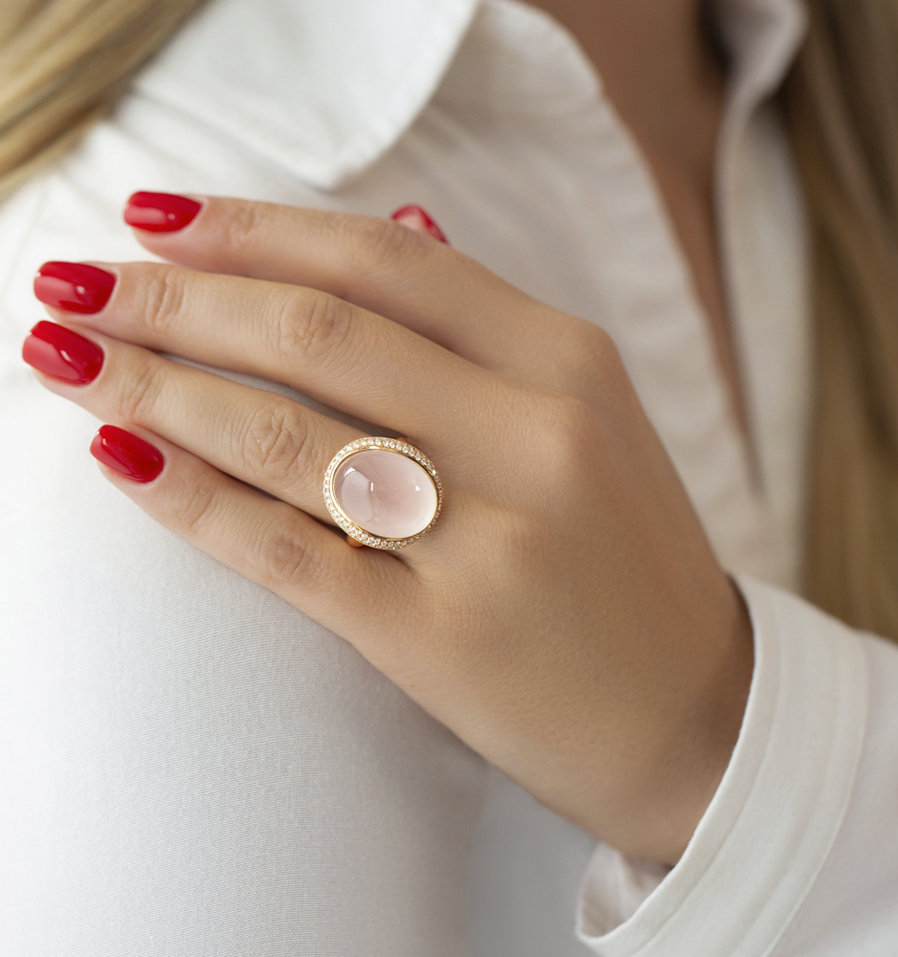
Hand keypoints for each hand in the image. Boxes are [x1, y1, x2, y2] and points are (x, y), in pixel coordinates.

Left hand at [24, 194, 752, 864]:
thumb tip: (397, 221)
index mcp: (571, 364)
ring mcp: (492, 542)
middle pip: (320, 334)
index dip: (255, 229)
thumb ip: (489, 326)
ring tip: (66, 355)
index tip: (157, 217)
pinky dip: (191, 500)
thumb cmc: (629, 559)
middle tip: (77, 278)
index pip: (385, 261)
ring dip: (156, 386)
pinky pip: (289, 552)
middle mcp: (537, 437)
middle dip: (176, 297)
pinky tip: (121, 457)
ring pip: (287, 435)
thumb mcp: (592, 417)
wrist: (699, 714)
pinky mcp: (443, 641)